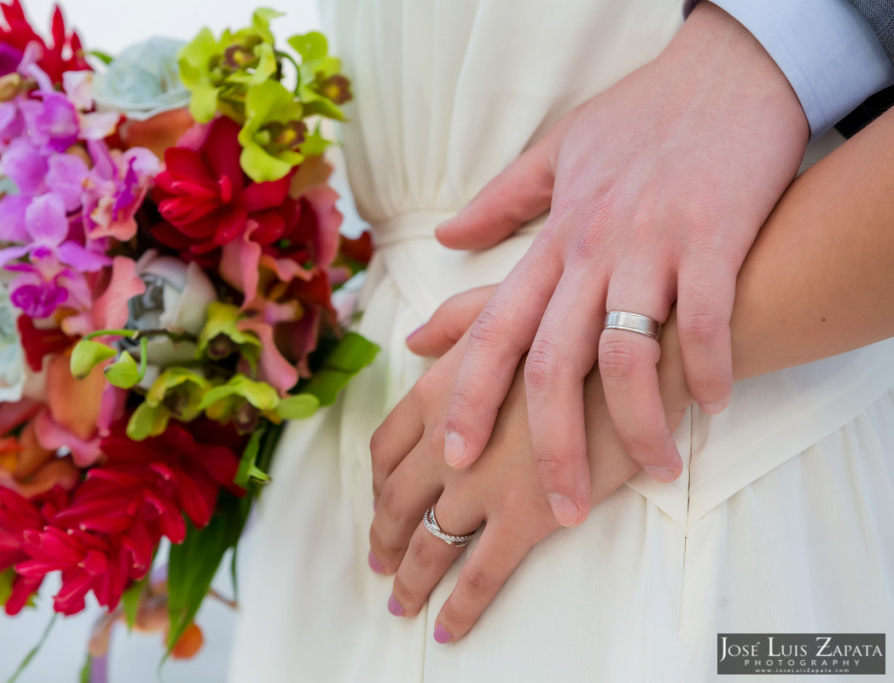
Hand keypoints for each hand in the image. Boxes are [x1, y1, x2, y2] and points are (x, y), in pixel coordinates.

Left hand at [370, 286, 689, 641]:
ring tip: (402, 603)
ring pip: (428, 541)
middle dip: (383, 537)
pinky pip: (480, 574)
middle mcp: (449, 436)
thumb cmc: (589, 320)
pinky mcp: (526, 516)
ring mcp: (483, 479)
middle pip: (397, 498)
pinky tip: (450, 626)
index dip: (377, 480)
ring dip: (410, 579)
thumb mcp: (511, 302)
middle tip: (379, 564)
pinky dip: (459, 605)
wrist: (652, 347)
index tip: (378, 501)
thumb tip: (412, 339)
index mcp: (443, 386)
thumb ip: (457, 322)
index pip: (387, 444)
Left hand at [434, 2, 807, 526]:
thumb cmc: (642, 117)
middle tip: (557, 509)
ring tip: (654, 468)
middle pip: (553, 364)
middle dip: (550, 445)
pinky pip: (709, 316)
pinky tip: (715, 400)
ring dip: (641, 423)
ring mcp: (653, 244)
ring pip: (629, 353)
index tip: (455, 457)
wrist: (727, 71)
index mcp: (553, 242)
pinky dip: (712, 365)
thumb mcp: (557, 154)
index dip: (468, 398)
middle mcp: (591, 250)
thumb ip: (500, 203)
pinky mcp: (716, 236)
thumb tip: (446, 237)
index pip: (494, 331)